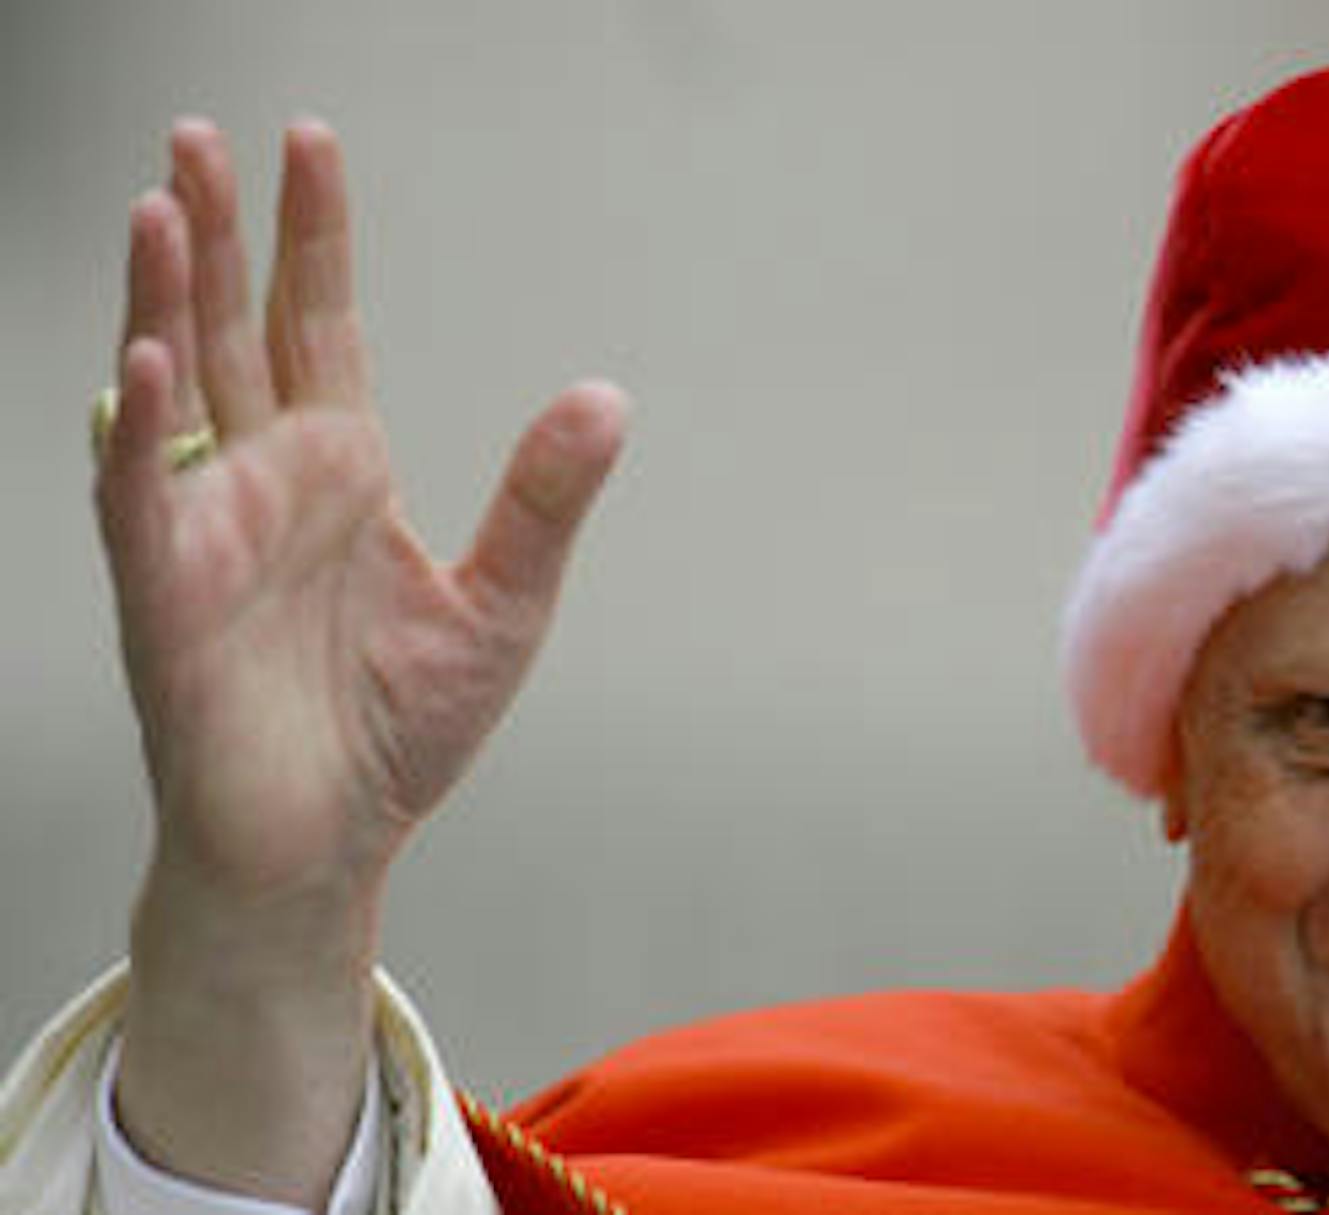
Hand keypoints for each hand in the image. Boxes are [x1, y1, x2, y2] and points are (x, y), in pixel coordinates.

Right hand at [101, 117, 625, 1204]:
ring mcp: (210, 531)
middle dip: (213, 233)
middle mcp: (267, 481)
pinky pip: (144, 502)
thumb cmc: (401, 730)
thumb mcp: (504, 602)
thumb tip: (608, 398)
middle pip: (231, 328)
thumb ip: (544, 498)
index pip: (317, 321)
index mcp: (343, 468)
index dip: (312, 235)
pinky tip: (143, 363)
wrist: (333, 841)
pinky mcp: (168, 598)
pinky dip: (140, 436)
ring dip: (161, 300)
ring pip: (173, 391)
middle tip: (198, 135)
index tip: (309, 143)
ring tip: (160, 207)